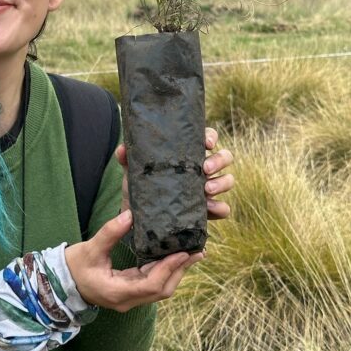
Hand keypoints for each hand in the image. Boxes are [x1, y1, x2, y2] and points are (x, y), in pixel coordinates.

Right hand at [65, 210, 203, 311]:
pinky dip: (165, 272)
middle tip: (197, 251)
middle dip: (180, 270)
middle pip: (161, 290)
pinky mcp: (129, 293)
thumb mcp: (90, 248)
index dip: (169, 268)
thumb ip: (110, 232)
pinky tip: (173, 259)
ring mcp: (128, 299)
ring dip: (176, 272)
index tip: (183, 252)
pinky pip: (152, 285)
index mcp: (117, 292)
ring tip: (192, 254)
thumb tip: (130, 214)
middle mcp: (126, 300)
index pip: (151, 285)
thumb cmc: (74, 266)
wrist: (61, 283)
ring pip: (160, 290)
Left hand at [114, 127, 234, 219]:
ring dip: (222, 183)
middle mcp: (203, 168)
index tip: (206, 143)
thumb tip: (122, 149)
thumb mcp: (133, 171)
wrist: (140, 214)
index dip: (211, 137)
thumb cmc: (142, 185)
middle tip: (204, 168)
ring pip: (228, 180)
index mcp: (189, 153)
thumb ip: (127, 158)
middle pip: (225, 156)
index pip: (207, 138)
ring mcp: (209, 188)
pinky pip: (224, 208)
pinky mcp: (209, 210)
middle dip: (219, 160)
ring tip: (206, 189)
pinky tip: (208, 208)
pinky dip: (220, 207)